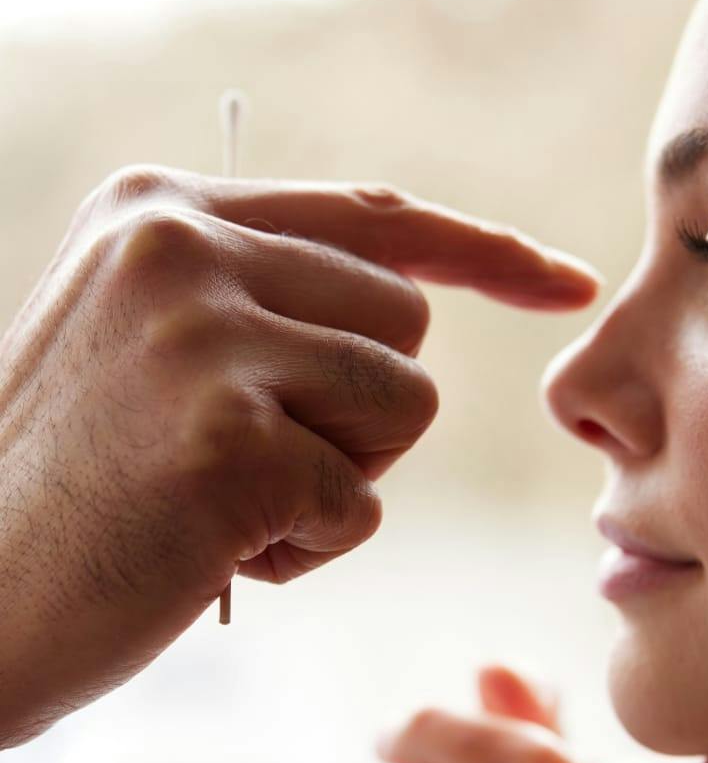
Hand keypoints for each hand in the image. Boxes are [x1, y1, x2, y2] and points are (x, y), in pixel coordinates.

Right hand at [0, 168, 597, 746]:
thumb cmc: (85, 487)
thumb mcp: (156, 349)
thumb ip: (267, 301)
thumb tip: (408, 302)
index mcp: (167, 213)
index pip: (376, 216)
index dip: (486, 250)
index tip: (566, 280)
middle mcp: (183, 249)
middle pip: (408, 323)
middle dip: (366, 412)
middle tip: (256, 458)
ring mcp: (205, 340)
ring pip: (404, 404)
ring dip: (343, 475)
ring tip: (233, 503)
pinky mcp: (231, 442)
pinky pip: (362, 499)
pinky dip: (311, 544)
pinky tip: (218, 550)